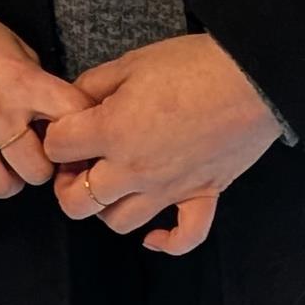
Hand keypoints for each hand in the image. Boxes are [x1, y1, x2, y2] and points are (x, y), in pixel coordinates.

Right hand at [0, 0, 90, 197]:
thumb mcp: (15, 47)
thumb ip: (37, 86)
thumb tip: (54, 122)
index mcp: (20, 82)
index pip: (72, 123)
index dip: (78, 135)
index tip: (69, 139)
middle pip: (37, 172)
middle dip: (37, 164)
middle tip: (28, 152)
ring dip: (4, 177)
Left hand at [42, 34, 280, 252]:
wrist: (250, 77)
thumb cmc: (189, 64)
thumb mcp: (130, 62)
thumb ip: (93, 85)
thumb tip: (72, 101)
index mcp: (111, 131)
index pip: (56, 148)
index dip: (54, 136)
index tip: (66, 126)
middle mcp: (133, 169)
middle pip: (77, 202)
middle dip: (68, 184)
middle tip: (79, 163)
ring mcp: (168, 190)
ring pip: (119, 223)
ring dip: (106, 208)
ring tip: (111, 183)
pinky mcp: (202, 196)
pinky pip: (183, 238)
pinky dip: (166, 242)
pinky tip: (154, 231)